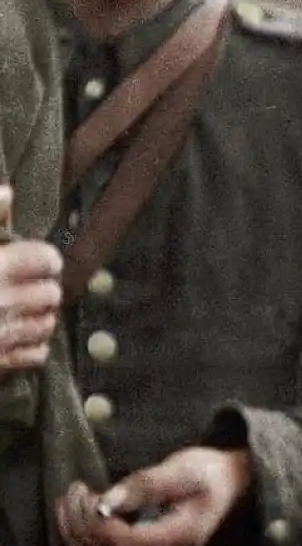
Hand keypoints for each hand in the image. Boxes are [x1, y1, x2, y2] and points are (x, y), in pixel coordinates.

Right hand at [0, 222, 61, 376]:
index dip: (46, 260)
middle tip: (28, 290)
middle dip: (44, 290)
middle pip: (52, 294)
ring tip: (22, 312)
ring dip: (40, 318)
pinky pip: (38, 353)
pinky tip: (17, 337)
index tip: (41, 263)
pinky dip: (33, 346)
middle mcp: (0, 300)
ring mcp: (0, 332)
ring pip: (48, 324)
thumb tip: (8, 192)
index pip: (45, 259)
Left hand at [55, 447, 253, 545]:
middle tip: (75, 490)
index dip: (95, 521)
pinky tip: (82, 515)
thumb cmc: (211, 475)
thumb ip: (146, 485)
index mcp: (176, 539)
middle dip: (79, 525)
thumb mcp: (184, 470)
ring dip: (76, 534)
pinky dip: (84, 540)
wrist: (235, 487)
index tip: (87, 490)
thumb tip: (106, 501)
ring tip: (73, 500)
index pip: (121, 544)